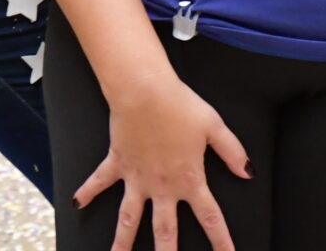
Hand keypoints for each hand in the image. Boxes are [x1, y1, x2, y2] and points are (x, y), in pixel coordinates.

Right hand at [76, 74, 250, 250]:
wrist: (143, 90)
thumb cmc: (179, 104)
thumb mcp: (213, 126)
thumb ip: (232, 152)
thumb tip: (248, 173)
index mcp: (190, 179)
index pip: (210, 218)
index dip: (221, 241)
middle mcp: (162, 186)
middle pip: (165, 231)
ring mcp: (137, 177)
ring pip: (129, 218)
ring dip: (123, 241)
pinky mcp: (118, 162)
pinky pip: (100, 181)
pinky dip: (87, 191)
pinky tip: (77, 203)